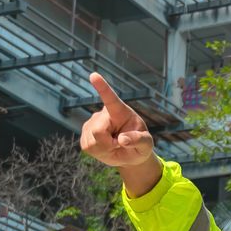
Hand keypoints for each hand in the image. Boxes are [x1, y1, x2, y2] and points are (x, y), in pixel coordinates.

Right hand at [80, 72, 159, 193]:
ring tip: (114, 145)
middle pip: (98, 132)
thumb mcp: (146, 144)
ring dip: (104, 149)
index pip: (111, 98)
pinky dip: (98, 152)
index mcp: (120, 111)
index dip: (102, 87)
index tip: (94, 75)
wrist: (130, 154)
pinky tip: (105, 148)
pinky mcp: (84, 134)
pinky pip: (87, 147)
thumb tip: (122, 140)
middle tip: (119, 144)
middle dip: (108, 144)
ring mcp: (91, 123)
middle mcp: (103, 114)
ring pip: (92, 142)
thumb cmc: (140, 146)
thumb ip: (139, 140)